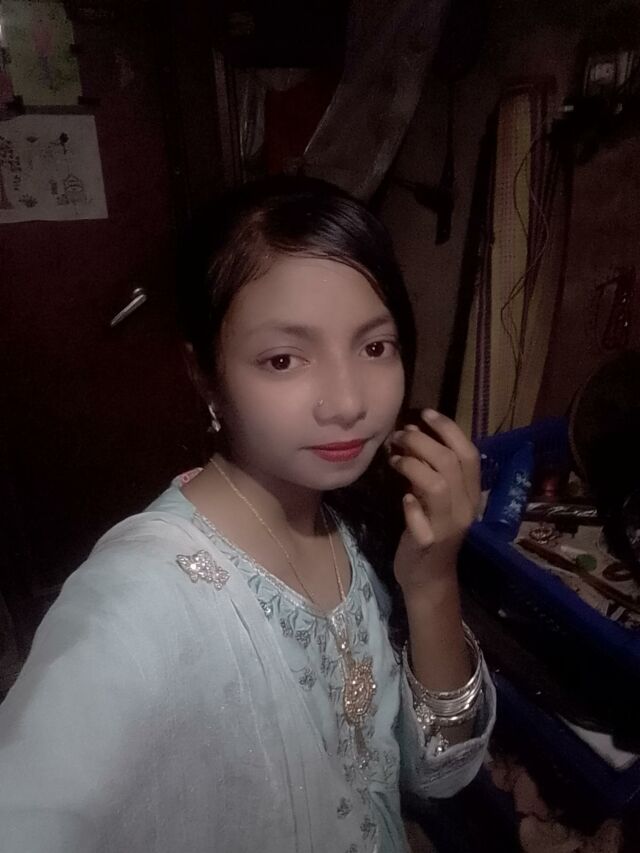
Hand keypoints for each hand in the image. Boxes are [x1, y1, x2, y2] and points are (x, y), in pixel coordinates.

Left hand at [389, 409, 480, 593]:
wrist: (428, 578)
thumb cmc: (428, 530)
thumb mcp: (433, 497)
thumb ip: (429, 469)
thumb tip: (411, 432)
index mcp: (471, 494)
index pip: (468, 453)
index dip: (448, 430)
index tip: (425, 413)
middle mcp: (466, 508)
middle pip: (450, 463)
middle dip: (422, 442)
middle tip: (399, 435)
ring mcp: (449, 527)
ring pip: (437, 485)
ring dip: (413, 466)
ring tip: (394, 459)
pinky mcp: (429, 543)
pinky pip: (421, 520)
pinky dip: (410, 506)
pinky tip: (403, 500)